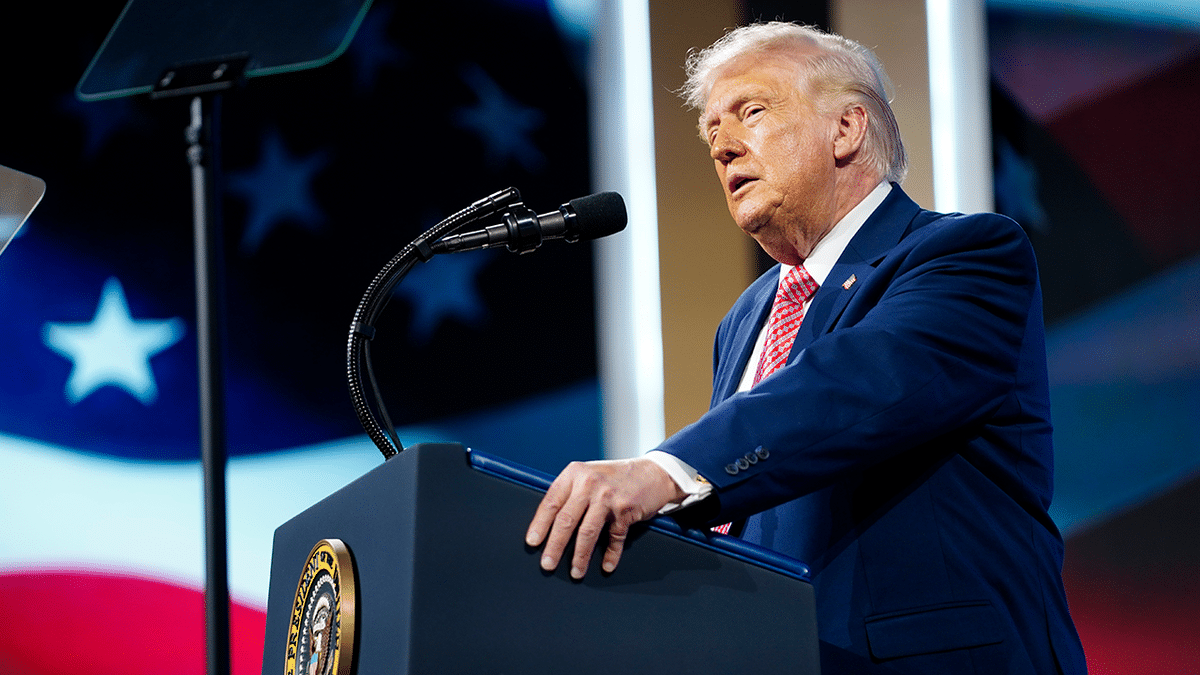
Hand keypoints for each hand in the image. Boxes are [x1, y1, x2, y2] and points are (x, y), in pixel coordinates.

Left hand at [525, 458, 685, 578]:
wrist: (653, 473)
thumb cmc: (616, 478)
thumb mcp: (589, 475)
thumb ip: (571, 493)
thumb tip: (548, 524)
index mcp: (574, 474)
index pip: (551, 502)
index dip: (540, 524)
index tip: (532, 542)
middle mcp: (589, 483)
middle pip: (566, 520)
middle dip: (555, 545)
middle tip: (547, 564)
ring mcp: (608, 496)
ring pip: (587, 532)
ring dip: (580, 556)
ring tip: (575, 572)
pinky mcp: (625, 510)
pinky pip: (614, 538)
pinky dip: (610, 555)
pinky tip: (606, 566)